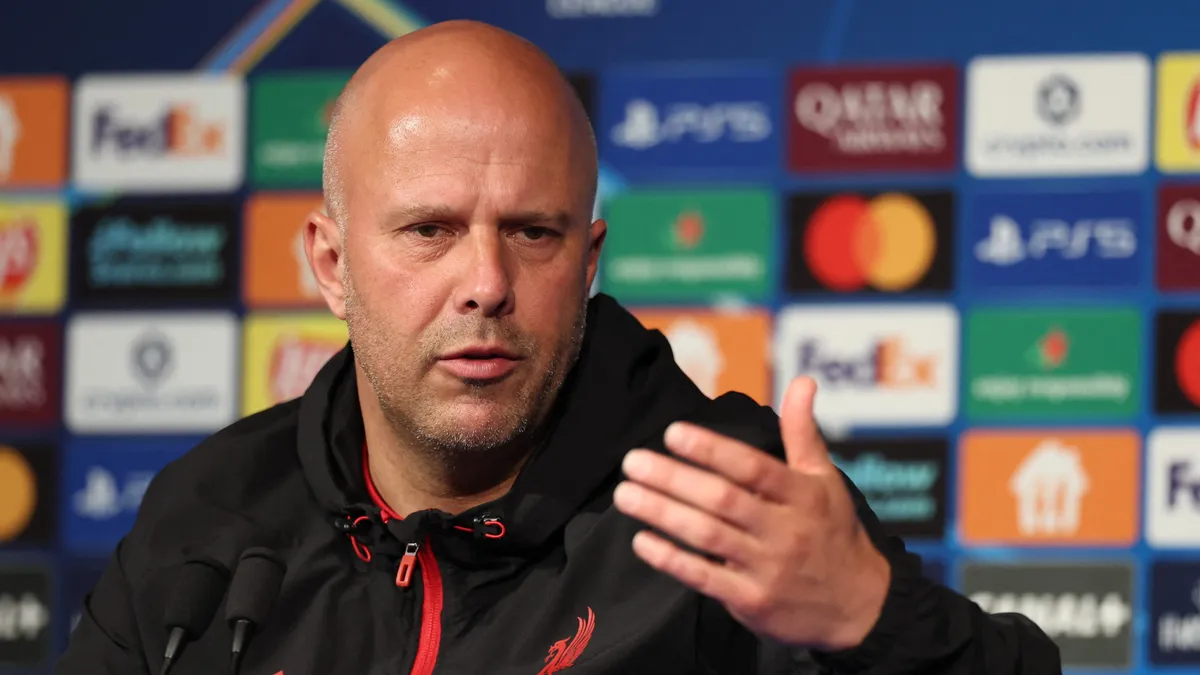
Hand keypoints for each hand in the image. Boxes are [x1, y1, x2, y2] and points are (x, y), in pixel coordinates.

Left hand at [612, 377, 890, 650]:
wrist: (860, 607)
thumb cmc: (834, 533)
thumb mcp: (826, 480)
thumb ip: (804, 431)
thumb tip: (802, 381)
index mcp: (802, 495)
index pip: (752, 467)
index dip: (712, 449)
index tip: (673, 433)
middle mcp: (785, 530)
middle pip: (722, 499)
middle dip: (673, 479)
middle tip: (633, 461)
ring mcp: (768, 569)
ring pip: (707, 536)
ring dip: (662, 513)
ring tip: (626, 494)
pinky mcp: (753, 602)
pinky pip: (705, 578)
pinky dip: (671, 559)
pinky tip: (642, 540)